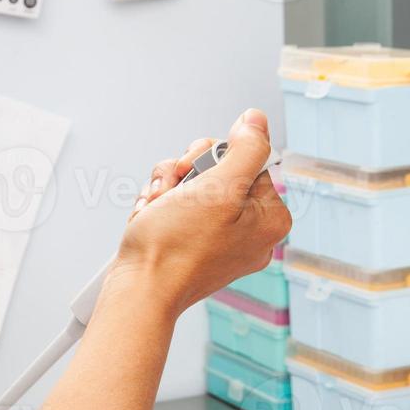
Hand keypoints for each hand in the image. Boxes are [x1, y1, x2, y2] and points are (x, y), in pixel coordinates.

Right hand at [110, 109, 290, 317]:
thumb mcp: (217, 187)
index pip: (247, 159)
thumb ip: (245, 149)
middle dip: (185, 174)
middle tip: (173, 191)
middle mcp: (250, 230)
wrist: (139, 289)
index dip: (213, 158)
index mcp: (270, 218)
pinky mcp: (193, 245)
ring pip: (193, 185)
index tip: (194, 175)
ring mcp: (220, 239)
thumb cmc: (174, 248)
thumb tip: (256, 120)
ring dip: (167, 189)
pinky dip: (160, 207)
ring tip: (156, 209)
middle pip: (218, 170)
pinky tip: (151, 220)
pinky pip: (179, 207)